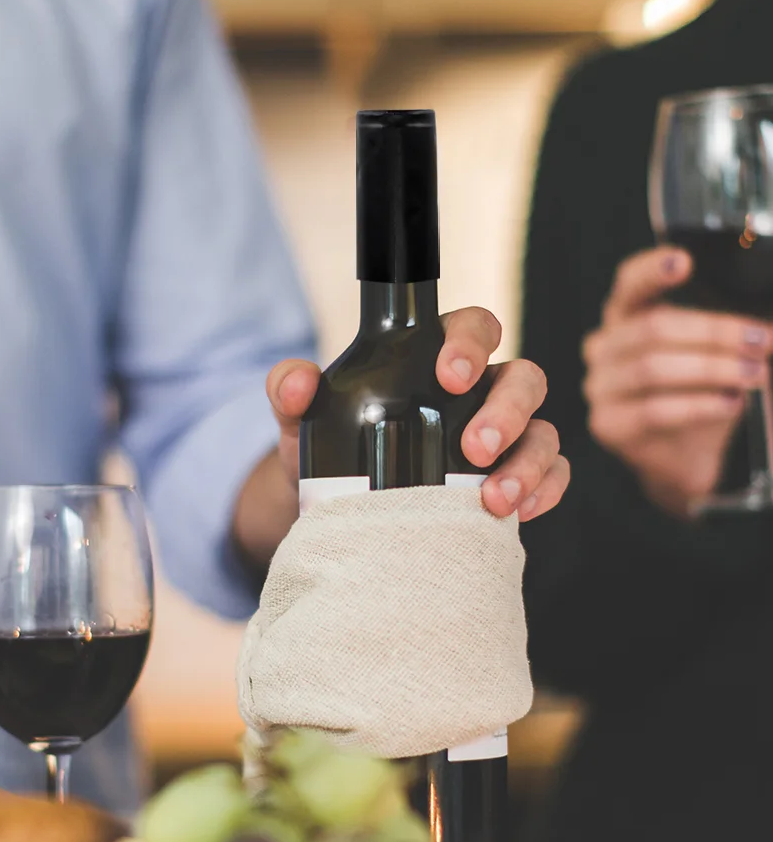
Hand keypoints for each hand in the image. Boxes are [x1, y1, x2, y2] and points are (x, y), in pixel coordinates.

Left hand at [233, 308, 566, 566]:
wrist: (337, 512)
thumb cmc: (329, 450)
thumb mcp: (302, 418)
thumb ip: (289, 388)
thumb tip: (296, 384)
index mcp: (437, 359)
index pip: (473, 328)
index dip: (471, 343)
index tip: (448, 376)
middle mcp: (481, 392)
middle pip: (523, 379)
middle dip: (507, 411)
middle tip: (473, 449)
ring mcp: (505, 437)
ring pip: (543, 432)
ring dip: (527, 462)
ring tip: (492, 499)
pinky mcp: (514, 479)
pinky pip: (552, 476)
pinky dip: (543, 490)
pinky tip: (517, 513)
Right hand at [582, 246, 771, 516]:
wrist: (688, 456)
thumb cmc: (703, 392)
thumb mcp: (715, 350)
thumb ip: (726, 326)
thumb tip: (761, 322)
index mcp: (626, 317)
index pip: (629, 284)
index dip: (652, 270)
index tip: (684, 262)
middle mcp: (604, 348)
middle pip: (654, 328)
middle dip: (716, 333)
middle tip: (762, 341)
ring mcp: (600, 387)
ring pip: (654, 368)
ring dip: (714, 369)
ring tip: (754, 374)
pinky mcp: (607, 424)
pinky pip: (654, 410)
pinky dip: (700, 405)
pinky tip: (731, 402)